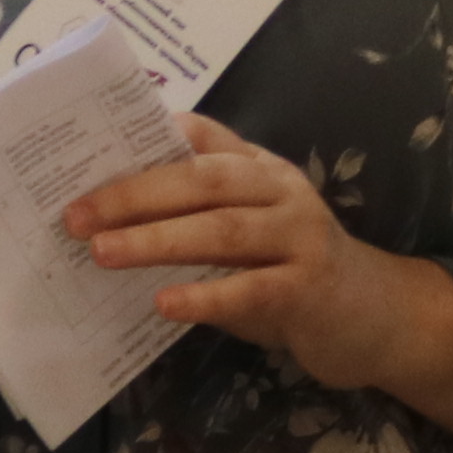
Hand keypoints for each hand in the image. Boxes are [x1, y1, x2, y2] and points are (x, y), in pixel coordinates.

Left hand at [68, 116, 452, 422]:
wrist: (376, 318)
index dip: (143, 136)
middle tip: (76, 215)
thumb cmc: (293, 273)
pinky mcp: (310, 289)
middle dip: (134, 194)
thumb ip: (198, 217)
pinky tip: (165, 304)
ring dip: (156, 241)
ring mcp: (300, 237)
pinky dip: (204, 295)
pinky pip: (251, 288)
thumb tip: (108, 221)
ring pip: (222, 229)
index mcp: (259, 168)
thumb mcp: (248, 233)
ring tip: (103, 252)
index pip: (200, 134)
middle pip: (202, 179)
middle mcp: (281, 191)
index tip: (87, 148)